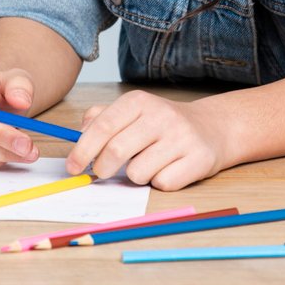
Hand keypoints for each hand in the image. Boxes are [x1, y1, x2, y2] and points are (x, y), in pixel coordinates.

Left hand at [66, 90, 230, 190]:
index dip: (82, 150)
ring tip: (146, 164)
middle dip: (102, 168)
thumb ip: (101, 119)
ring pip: (138, 172)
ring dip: (135, 175)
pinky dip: (159, 182)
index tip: (72, 167)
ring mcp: (181, 138)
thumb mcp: (131, 111)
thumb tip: (78, 137)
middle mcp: (161, 116)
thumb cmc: (161, 123)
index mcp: (138, 101)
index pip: (102, 127)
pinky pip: (163, 183)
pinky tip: (168, 168)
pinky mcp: (198, 160)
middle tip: (101, 172)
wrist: (212, 127)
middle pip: (116, 151)